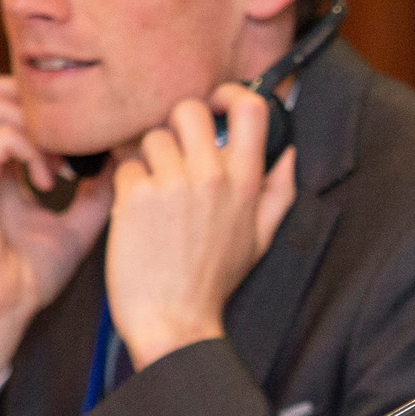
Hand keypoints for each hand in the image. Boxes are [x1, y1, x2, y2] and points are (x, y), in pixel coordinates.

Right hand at [0, 75, 111, 405]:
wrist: (1, 314)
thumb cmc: (31, 277)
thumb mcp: (80, 223)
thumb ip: (98, 189)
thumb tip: (127, 158)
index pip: (11, 102)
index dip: (52, 109)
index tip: (90, 140)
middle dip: (40, 106)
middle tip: (73, 144)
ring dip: (39, 127)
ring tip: (62, 167)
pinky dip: (31, 149)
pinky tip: (49, 181)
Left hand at [107, 83, 297, 368]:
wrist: (174, 322)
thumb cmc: (213, 281)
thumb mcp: (260, 238)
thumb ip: (278, 191)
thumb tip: (289, 154)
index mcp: (246, 182)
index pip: (250, 108)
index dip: (230, 93)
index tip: (217, 105)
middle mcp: (212, 177)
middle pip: (188, 109)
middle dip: (176, 126)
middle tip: (173, 154)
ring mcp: (172, 184)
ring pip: (150, 138)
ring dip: (148, 160)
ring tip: (152, 194)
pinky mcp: (136, 197)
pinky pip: (125, 166)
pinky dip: (126, 186)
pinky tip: (135, 214)